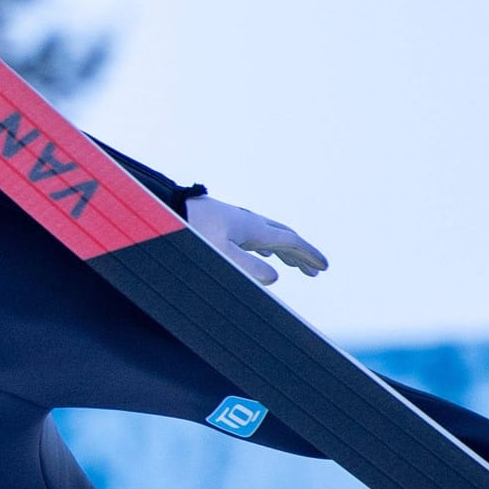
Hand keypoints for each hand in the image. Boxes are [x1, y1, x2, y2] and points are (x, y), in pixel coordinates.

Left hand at [185, 195, 328, 285]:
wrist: (165, 210)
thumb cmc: (192, 233)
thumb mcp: (221, 254)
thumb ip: (247, 268)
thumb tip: (275, 278)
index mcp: (253, 228)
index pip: (290, 241)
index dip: (308, 255)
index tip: (324, 267)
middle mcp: (248, 222)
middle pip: (284, 236)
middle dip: (302, 254)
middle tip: (316, 271)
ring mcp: (236, 221)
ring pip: (270, 235)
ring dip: (286, 251)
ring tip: (296, 267)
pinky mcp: (223, 223)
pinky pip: (254, 235)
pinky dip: (268, 246)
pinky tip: (264, 253)